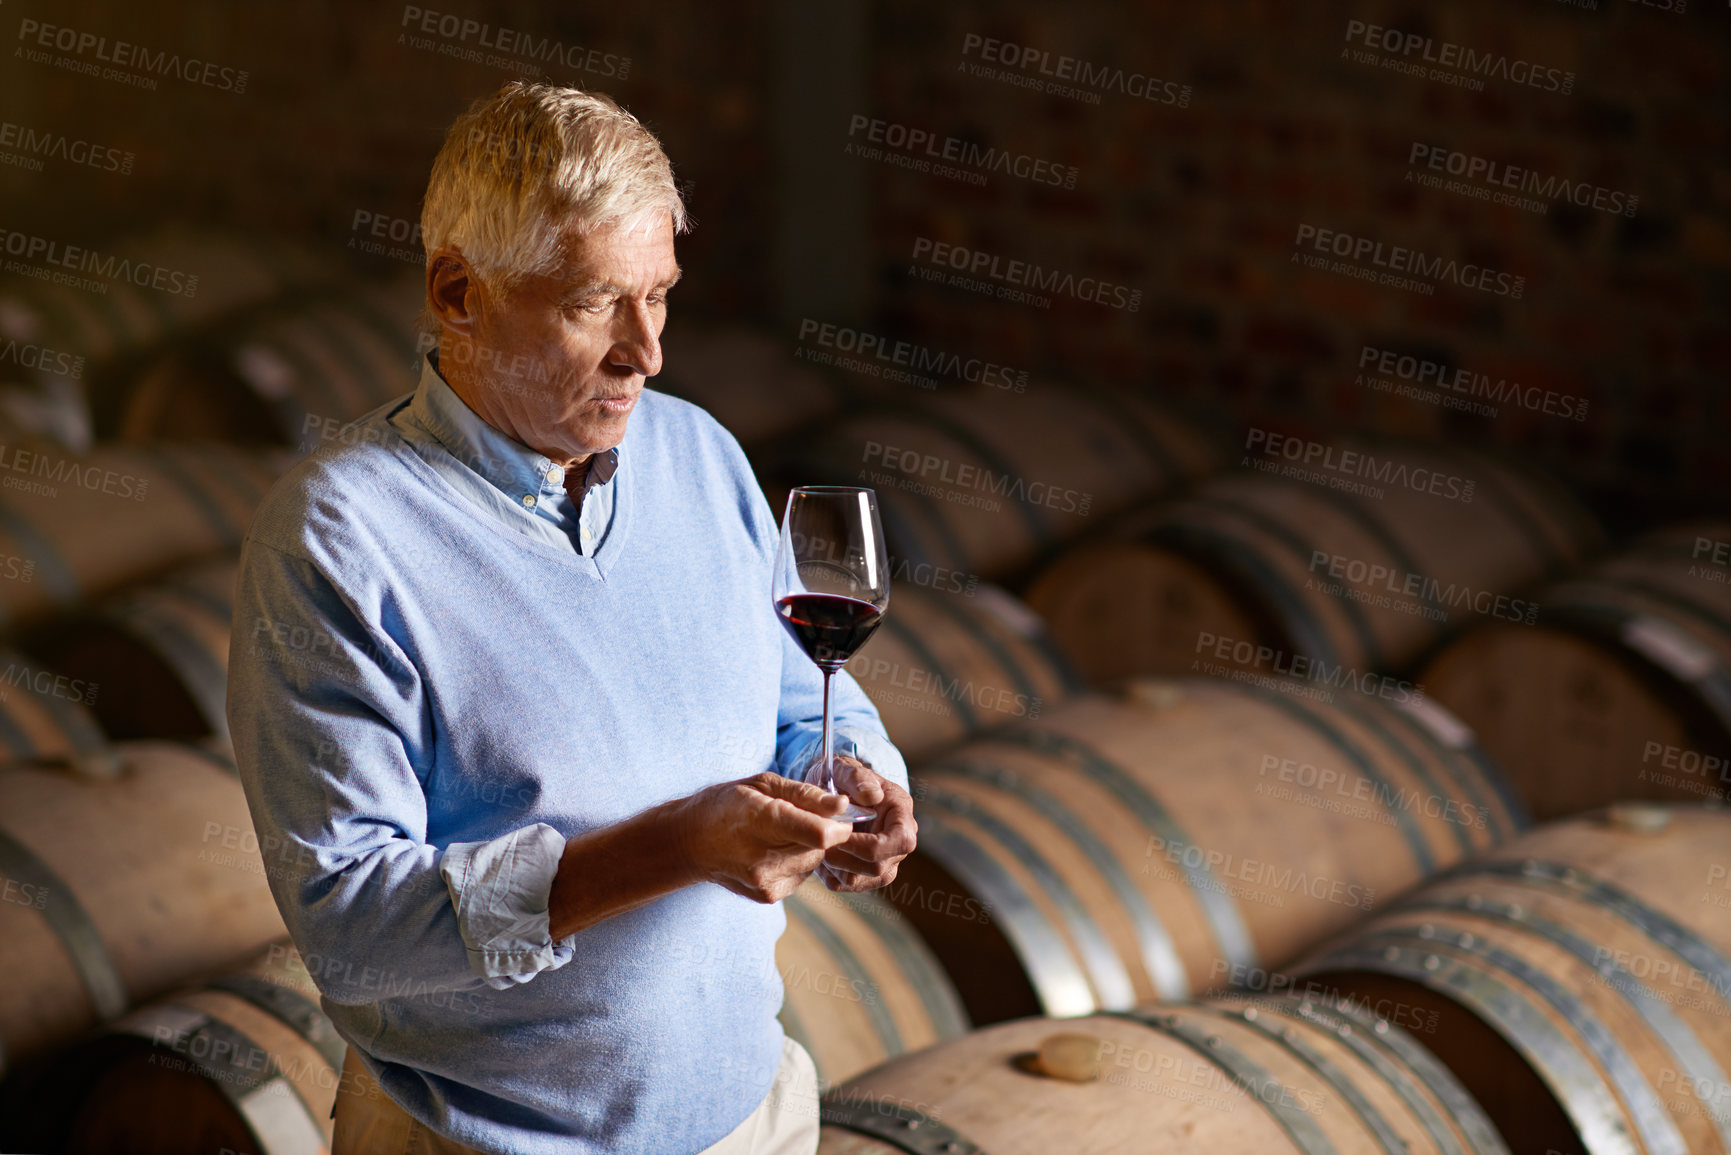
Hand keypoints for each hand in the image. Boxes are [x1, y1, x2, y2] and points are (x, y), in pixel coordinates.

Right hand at [674, 772, 854, 903]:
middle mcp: (762, 858)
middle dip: (821, 830)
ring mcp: (764, 882)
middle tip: (797, 815)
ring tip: (778, 833)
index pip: (819, 833)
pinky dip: (796, 861)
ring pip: (814, 862)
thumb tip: (842, 805)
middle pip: (820, 847)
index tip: (836, 812)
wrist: (690, 842)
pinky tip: (772, 851)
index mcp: (761, 821)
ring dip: (807, 846)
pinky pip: (802, 875)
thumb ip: (806, 794)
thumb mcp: (763, 784)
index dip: (838, 823)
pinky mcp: (767, 896)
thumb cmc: (726, 804)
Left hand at [816, 756, 917, 893]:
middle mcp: (899, 841)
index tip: (839, 836)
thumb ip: (857, 778)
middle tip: (821, 843)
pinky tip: (819, 856)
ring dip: (836, 868)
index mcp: (902, 814)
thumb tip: (872, 796)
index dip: (869, 845)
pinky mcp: (868, 873)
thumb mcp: (846, 768)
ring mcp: (885, 860)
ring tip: (818, 847)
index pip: (900, 841)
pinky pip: (849, 885)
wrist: (835, 791)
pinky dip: (830, 875)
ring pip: (864, 881)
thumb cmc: (843, 777)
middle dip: (846, 859)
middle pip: (880, 867)